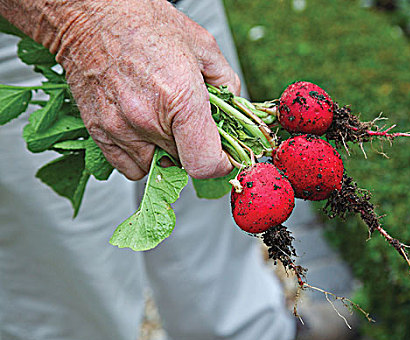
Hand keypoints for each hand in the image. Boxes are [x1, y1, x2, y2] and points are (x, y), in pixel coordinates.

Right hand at [52, 0, 239, 179]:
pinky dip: (141, 155)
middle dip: (192, 147)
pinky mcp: (99, 132)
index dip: (219, 163)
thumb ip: (226, 83)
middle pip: (184, 163)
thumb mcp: (203, 46)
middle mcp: (147, 118)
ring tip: (162, 120)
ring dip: (166, 151)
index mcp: (179, 98)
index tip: (221, 155)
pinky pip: (129, 167)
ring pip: (157, 167)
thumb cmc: (142, 23)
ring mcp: (119, 128)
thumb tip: (233, 109)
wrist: (91, 12)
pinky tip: (143, 129)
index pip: (205, 163)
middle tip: (188, 122)